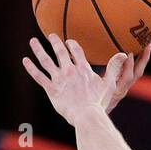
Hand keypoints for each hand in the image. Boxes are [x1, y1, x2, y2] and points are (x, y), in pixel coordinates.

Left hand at [23, 35, 150, 123]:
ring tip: (32, 41)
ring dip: (38, 50)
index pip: (76, 51)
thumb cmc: (98, 102)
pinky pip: (39, 76)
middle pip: (60, 52)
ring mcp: (59, 79)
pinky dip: (31, 68)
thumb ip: (115, 68)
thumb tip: (125, 54)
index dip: (72, 45)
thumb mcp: (109, 84)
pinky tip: (25, 60)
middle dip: (55, 42)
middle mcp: (69, 71)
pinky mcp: (51, 89)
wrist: (86, 114)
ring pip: (46, 61)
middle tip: (50, 35)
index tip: (68, 41)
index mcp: (83, 69)